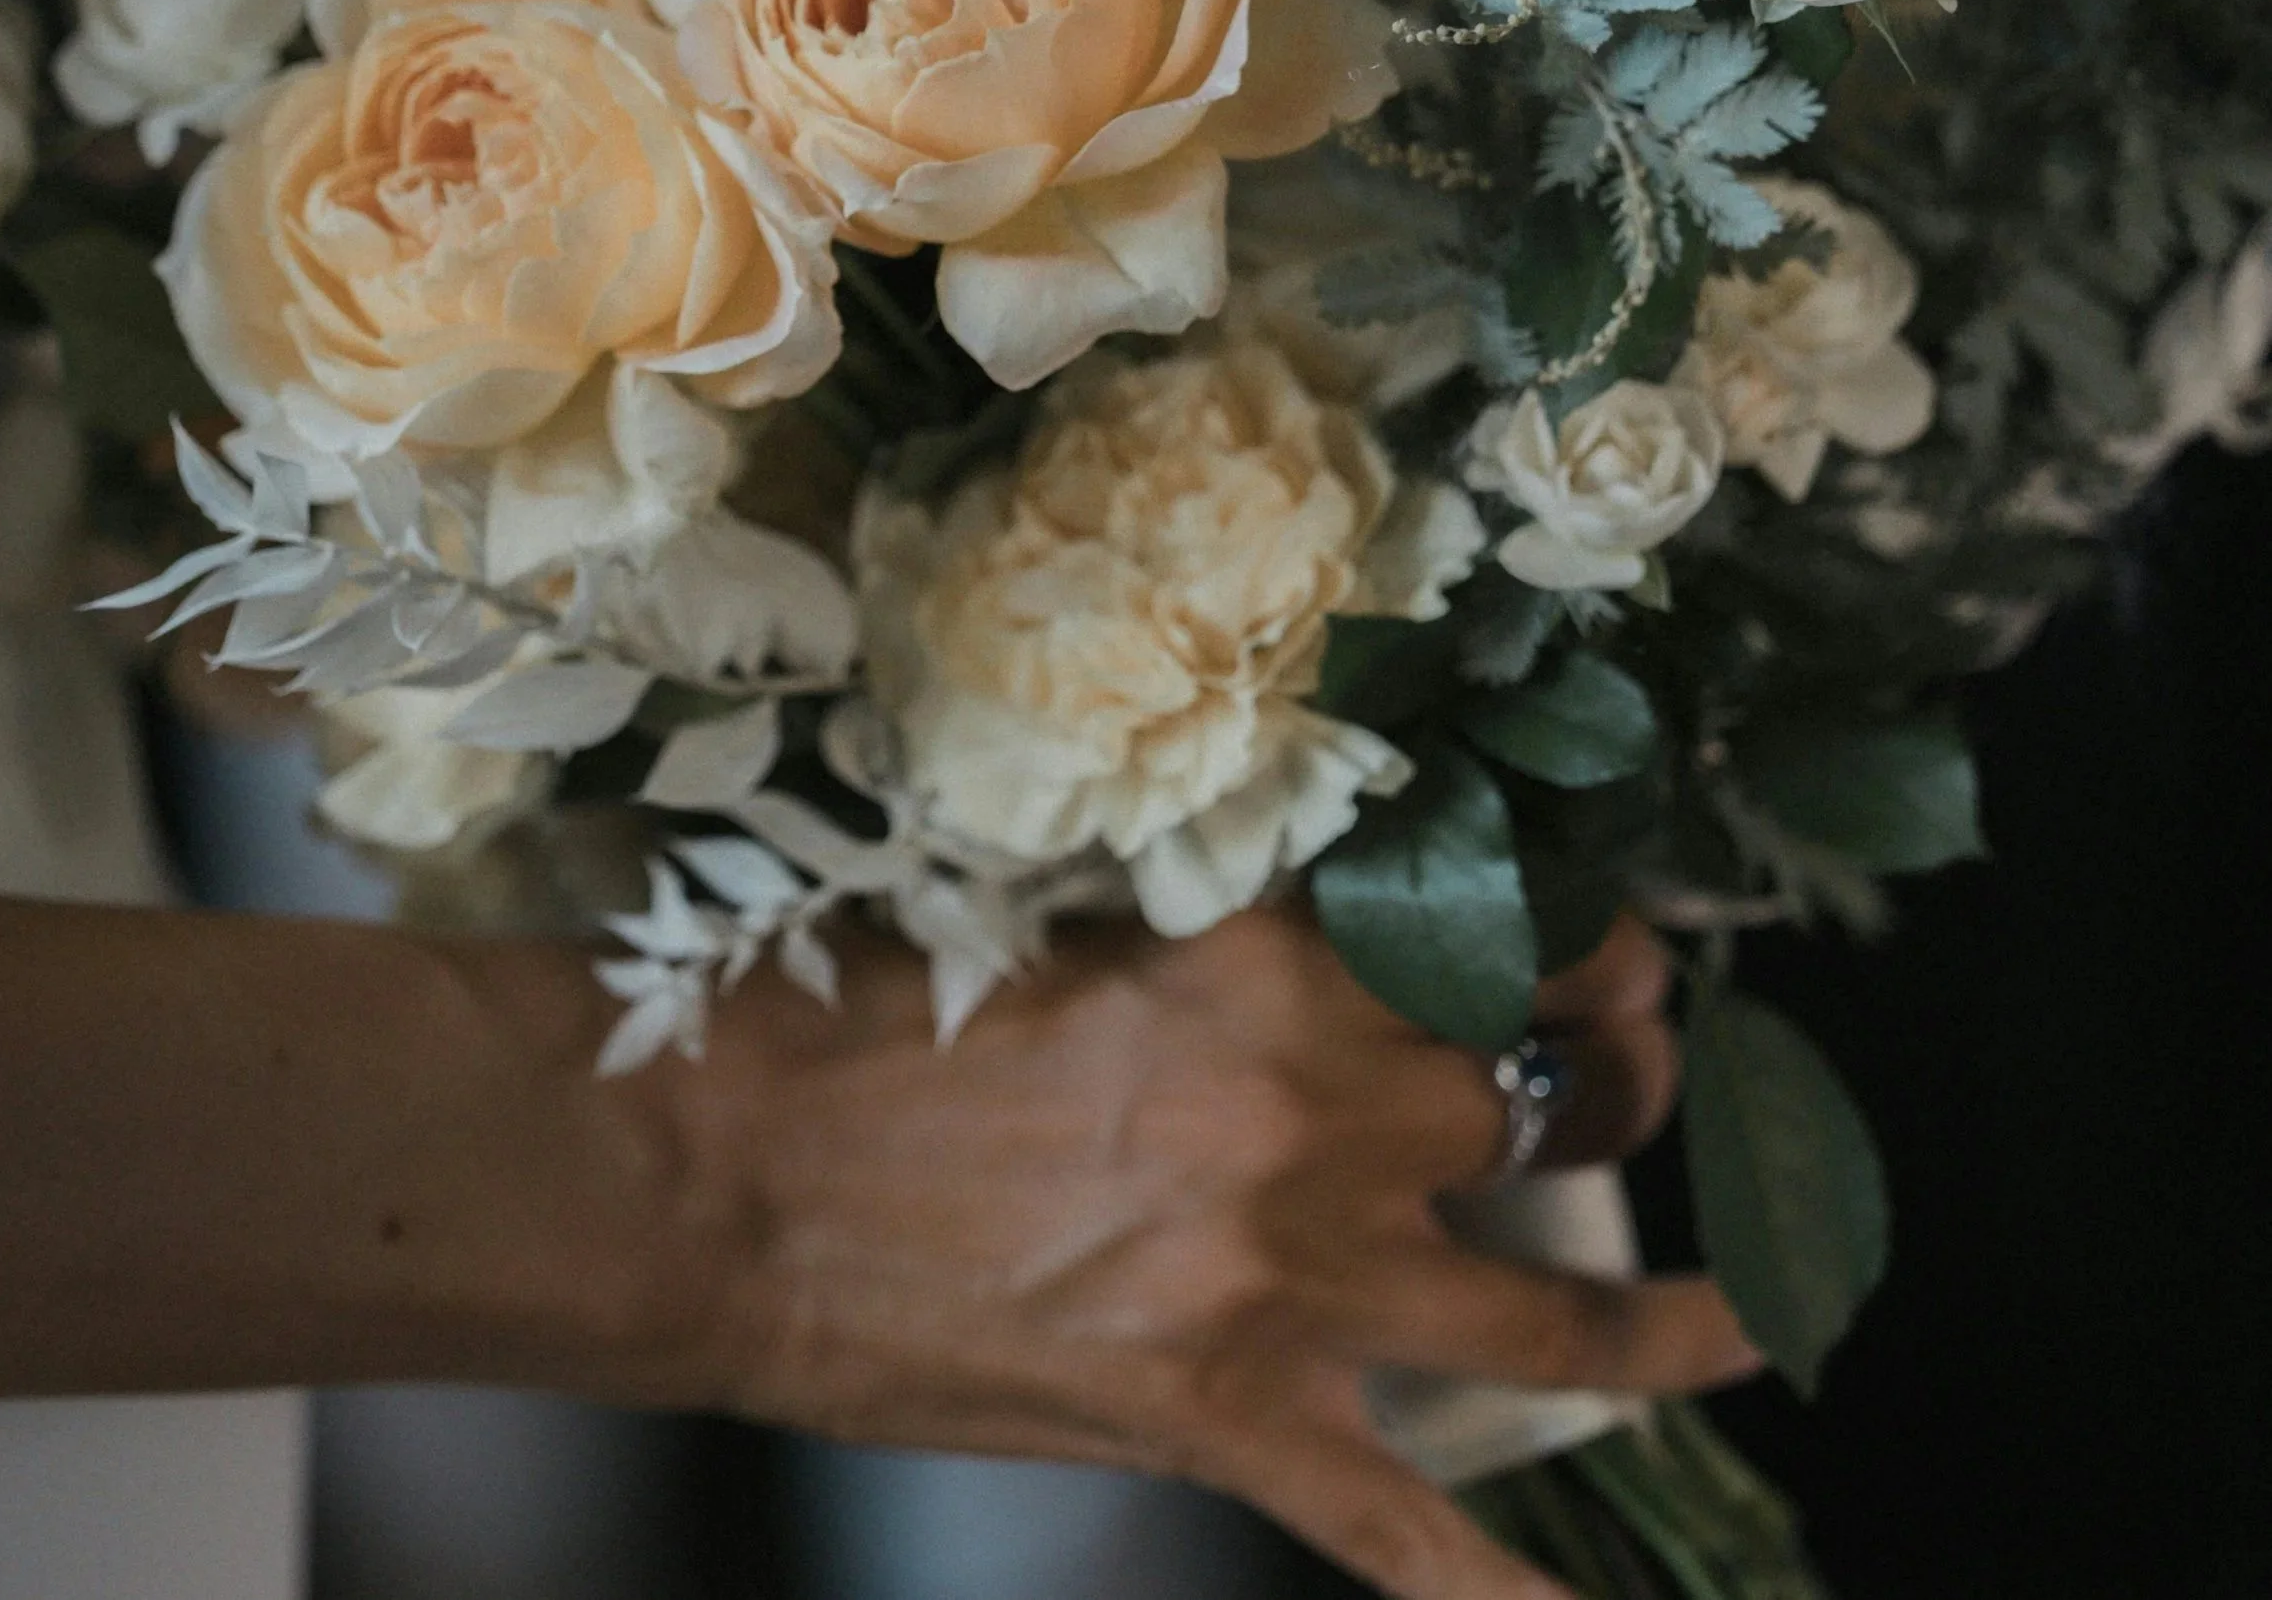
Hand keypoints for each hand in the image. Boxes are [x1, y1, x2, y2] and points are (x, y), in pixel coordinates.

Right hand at [584, 908, 1752, 1599]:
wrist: (716, 1183)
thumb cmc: (850, 1025)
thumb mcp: (1055, 925)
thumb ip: (1210, 941)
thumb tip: (1315, 936)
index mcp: (1258, 968)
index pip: (1479, 929)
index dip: (1574, 928)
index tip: (1601, 927)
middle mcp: (1306, 1119)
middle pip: (1542, 1096)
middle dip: (1628, 1072)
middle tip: (1650, 1053)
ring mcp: (1279, 1290)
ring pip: (1544, 1313)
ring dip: (1665, 1316)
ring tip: (1746, 1313)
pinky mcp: (1223, 1427)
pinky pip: (1407, 1543)